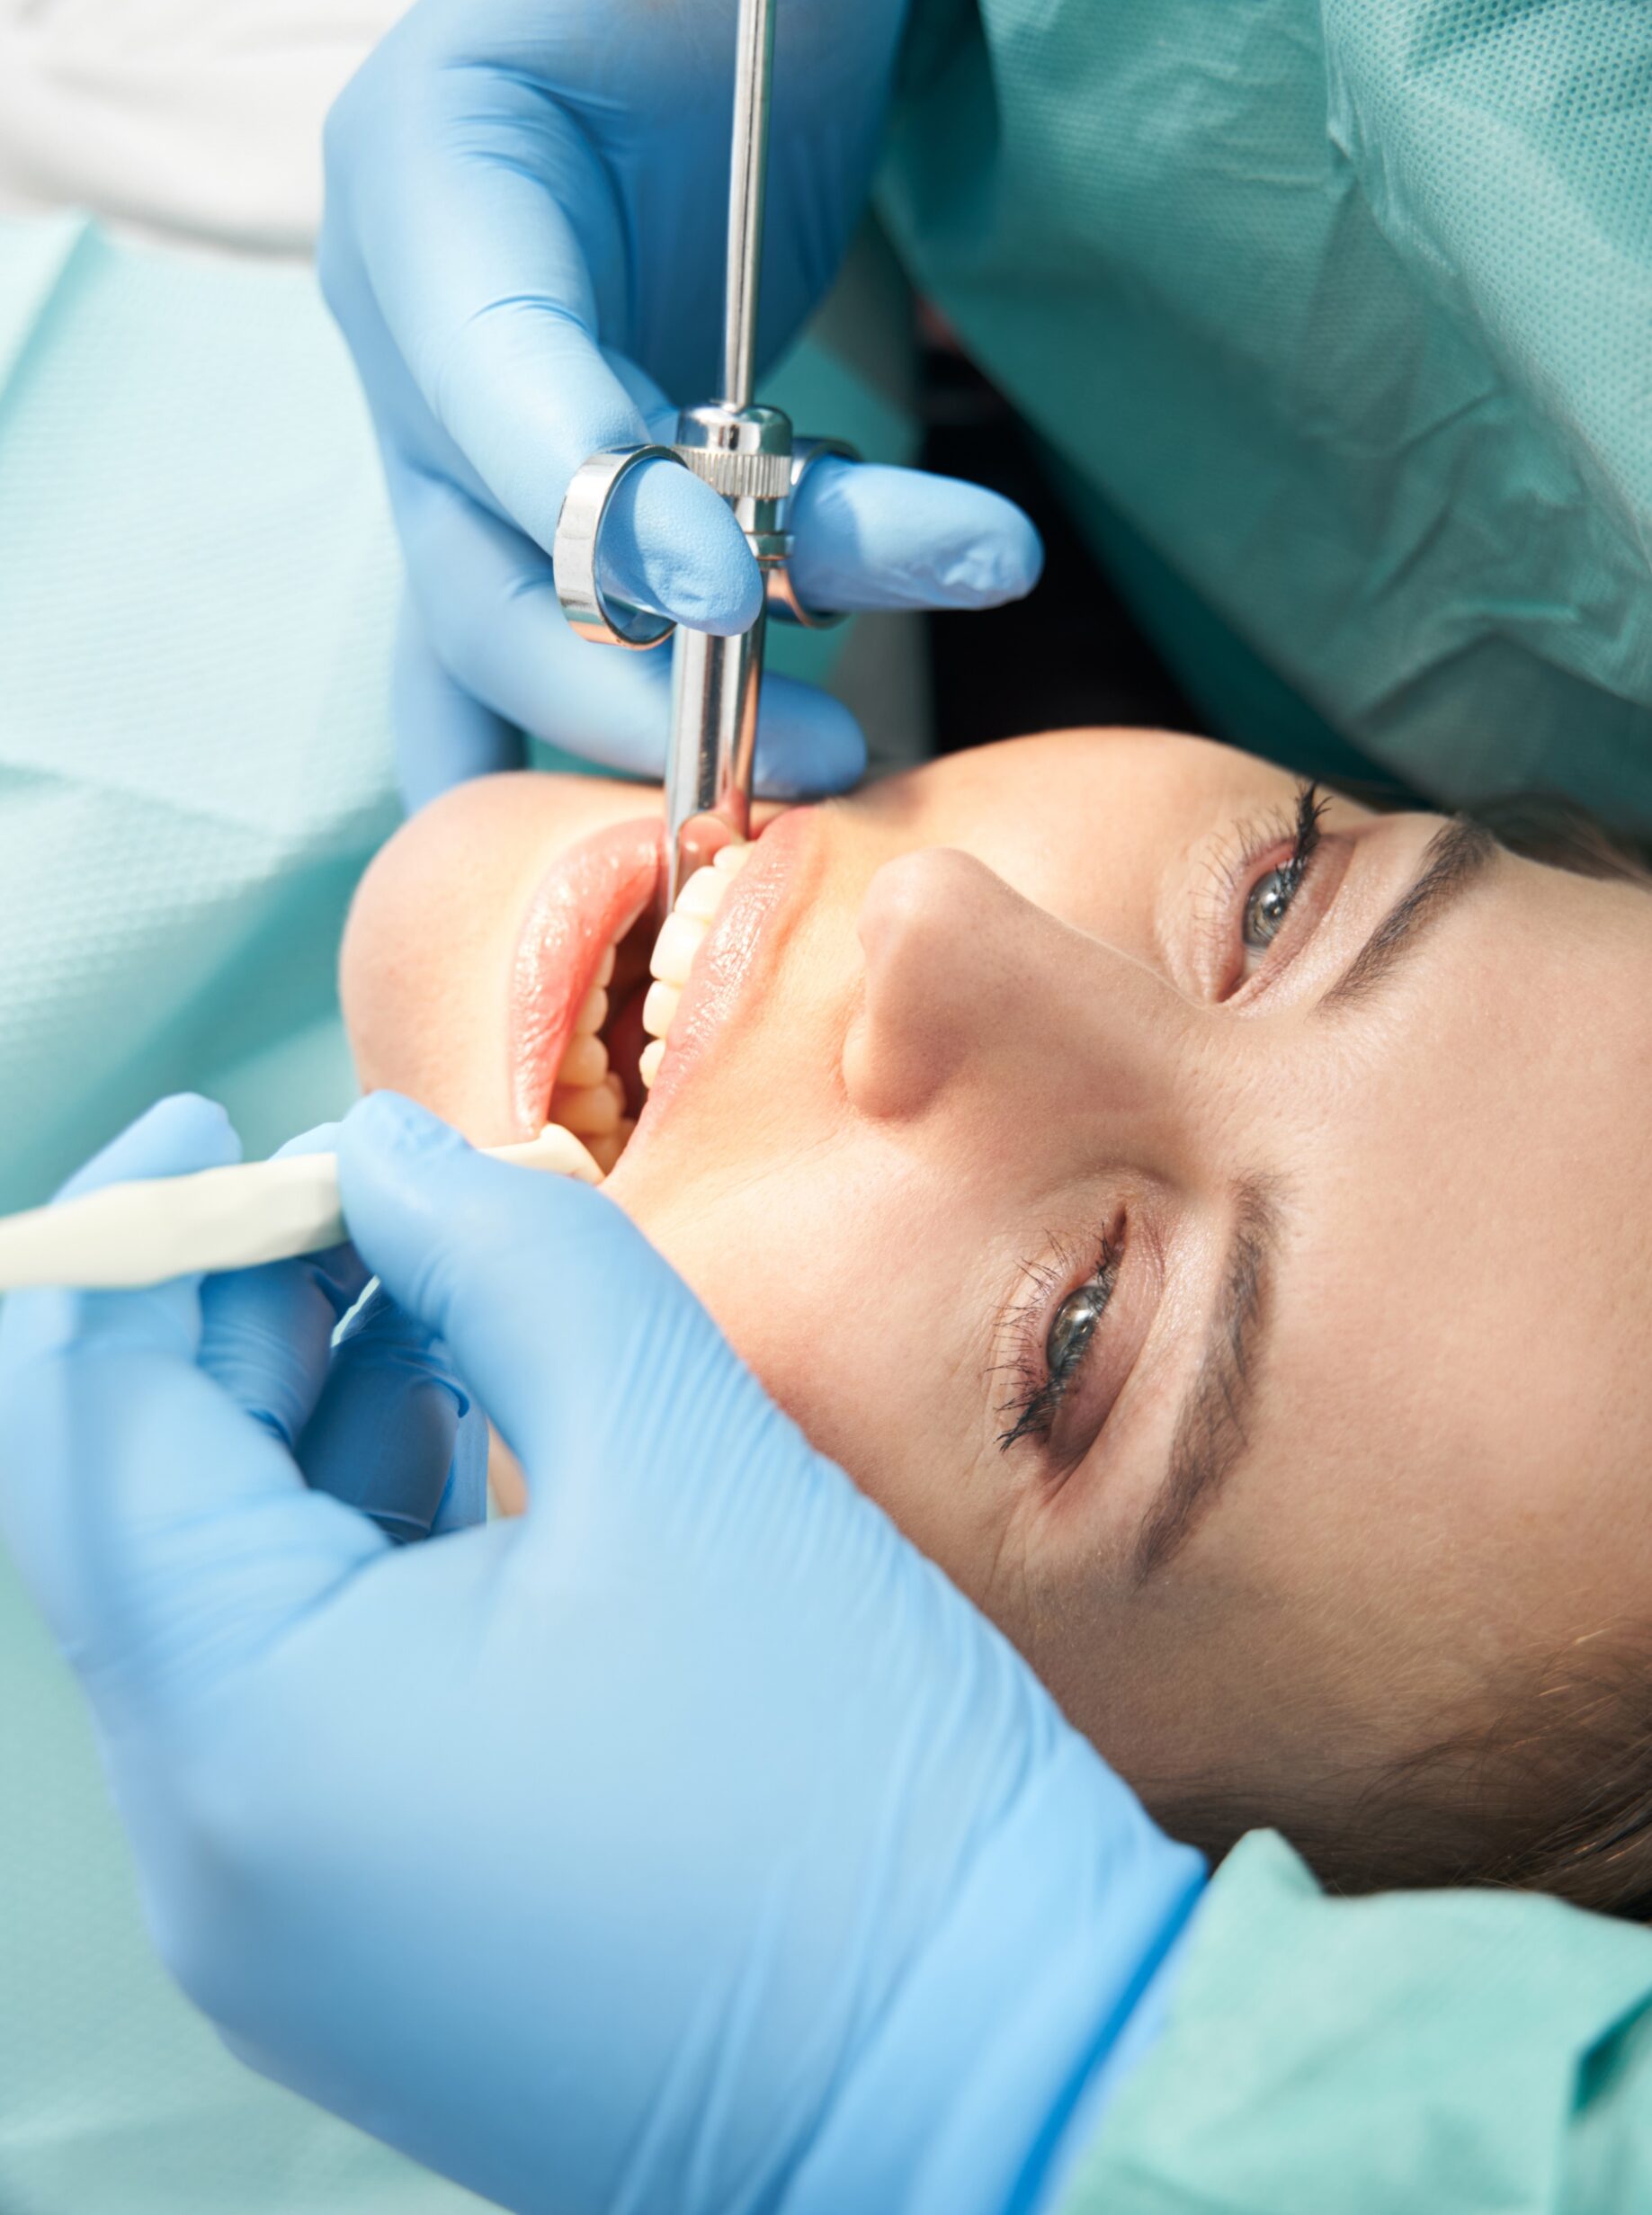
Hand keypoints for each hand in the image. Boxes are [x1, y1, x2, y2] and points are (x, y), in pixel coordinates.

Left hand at [0, 1094, 1199, 2214]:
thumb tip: (395, 1150)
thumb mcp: (684, 1458)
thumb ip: (514, 1256)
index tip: (214, 1122)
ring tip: (440, 1283)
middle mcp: (217, 1856)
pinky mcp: (377, 1923)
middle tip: (364, 1188)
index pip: (91, 1433)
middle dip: (230, 1322)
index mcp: (248, 1741)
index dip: (136, 1243)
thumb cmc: (850, 1789)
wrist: (997, 2085)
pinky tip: (469, 1424)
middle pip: (140, 1513)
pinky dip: (361, 1533)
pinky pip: (305, 1686)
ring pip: (224, 1596)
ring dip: (305, 1418)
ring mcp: (290, 1910)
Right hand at [320, 0, 1041, 807]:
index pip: (488, 386)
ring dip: (706, 698)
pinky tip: (641, 829)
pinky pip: (535, 644)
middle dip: (638, 678)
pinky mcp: (553, 485)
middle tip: (812, 754)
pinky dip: (585, 740)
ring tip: (866, 730)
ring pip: (549, 623)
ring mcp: (474, 429)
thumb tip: (773, 68)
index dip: (596, 506)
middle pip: (484, 568)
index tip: (729, 594)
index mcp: (427, 181)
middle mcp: (421, 331)